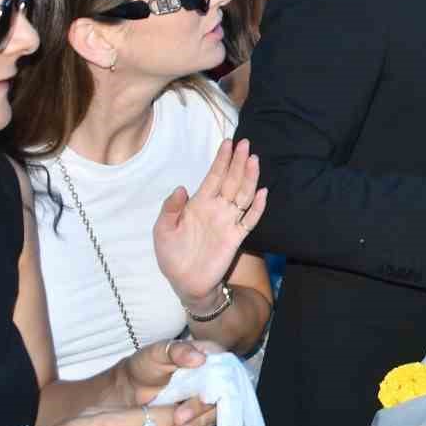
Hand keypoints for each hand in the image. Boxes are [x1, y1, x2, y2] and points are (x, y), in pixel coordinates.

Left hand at [118, 339, 220, 425]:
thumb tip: (200, 358)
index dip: (218, 384)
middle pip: (220, 395)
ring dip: (197, 424)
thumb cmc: (145, 365)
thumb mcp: (157, 352)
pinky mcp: (201, 414)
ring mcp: (210, 397)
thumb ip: (178, 351)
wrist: (129, 387)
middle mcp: (215, 377)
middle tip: (179, 418)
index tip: (202, 397)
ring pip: (214, 413)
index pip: (225, 369)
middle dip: (200, 409)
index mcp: (211, 356)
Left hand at [153, 140, 265, 310]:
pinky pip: (250, 219)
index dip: (221, 161)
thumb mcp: (162, 230)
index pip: (213, 177)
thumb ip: (170, 209)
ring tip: (254, 160)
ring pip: (243, 195)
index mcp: (199, 204)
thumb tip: (181, 188)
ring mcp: (228, 221)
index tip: (228, 143)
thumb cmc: (172, 255)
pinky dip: (258, 207)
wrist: (185, 282)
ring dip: (249, 178)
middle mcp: (217, 208)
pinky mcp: (237, 237)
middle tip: (246, 144)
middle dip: (238, 162)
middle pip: (231, 181)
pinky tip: (263, 193)